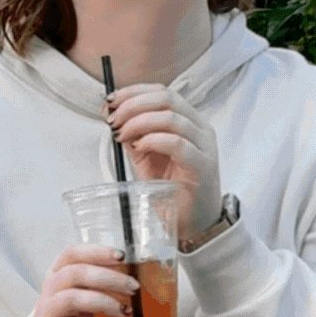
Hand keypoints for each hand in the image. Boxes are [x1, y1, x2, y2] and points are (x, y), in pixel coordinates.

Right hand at [31, 244, 141, 316]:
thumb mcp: (84, 298)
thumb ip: (100, 286)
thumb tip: (134, 279)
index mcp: (57, 275)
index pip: (72, 254)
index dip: (96, 252)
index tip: (122, 256)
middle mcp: (49, 291)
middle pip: (75, 274)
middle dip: (109, 278)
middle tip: (133, 287)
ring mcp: (47, 315)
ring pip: (72, 299)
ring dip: (105, 303)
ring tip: (126, 312)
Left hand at [105, 84, 221, 244]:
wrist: (193, 224)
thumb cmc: (172, 190)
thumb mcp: (146, 157)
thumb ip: (133, 134)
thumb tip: (111, 114)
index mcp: (189, 121)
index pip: (163, 92)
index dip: (134, 92)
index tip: (111, 101)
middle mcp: (200, 129)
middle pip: (168, 99)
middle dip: (133, 105)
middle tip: (113, 119)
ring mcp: (204, 147)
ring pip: (172, 118)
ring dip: (139, 122)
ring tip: (122, 135)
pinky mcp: (202, 166)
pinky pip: (178, 143)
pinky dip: (153, 140)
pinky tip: (139, 147)